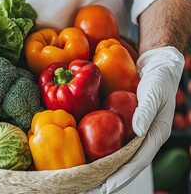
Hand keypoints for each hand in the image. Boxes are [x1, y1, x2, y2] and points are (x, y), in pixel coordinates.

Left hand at [102, 46, 184, 192]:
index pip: (138, 161)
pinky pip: (113, 140)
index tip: (107, 187)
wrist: (154, 64)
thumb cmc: (159, 77)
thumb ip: (146, 109)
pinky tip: (88, 154)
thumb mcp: (154, 90)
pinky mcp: (125, 123)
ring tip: (87, 178)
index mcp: (155, 133)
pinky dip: (102, 149)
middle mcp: (144, 136)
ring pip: (119, 154)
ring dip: (104, 167)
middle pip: (127, 163)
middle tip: (91, 188)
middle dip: (110, 177)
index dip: (123, 175)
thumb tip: (137, 130)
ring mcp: (134, 131)